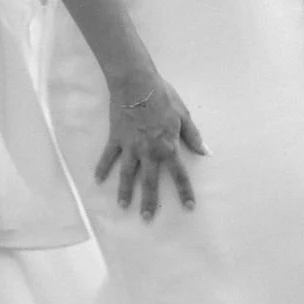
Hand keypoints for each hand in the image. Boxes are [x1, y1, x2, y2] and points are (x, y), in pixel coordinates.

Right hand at [95, 77, 207, 219]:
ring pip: (127, 174)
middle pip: (150, 182)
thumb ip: (193, 136)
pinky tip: (98, 180)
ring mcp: (130, 147)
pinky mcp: (116, 139)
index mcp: (168, 146)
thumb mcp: (183, 115)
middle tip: (147, 219)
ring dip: (125, 191)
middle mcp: (149, 152)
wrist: (136, 84)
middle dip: (149, 202)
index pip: (179, 175)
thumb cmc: (163, 96)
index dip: (185, 192)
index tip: (189, 207)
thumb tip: (205, 152)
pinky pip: (108, 157)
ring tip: (123, 207)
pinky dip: (103, 168)